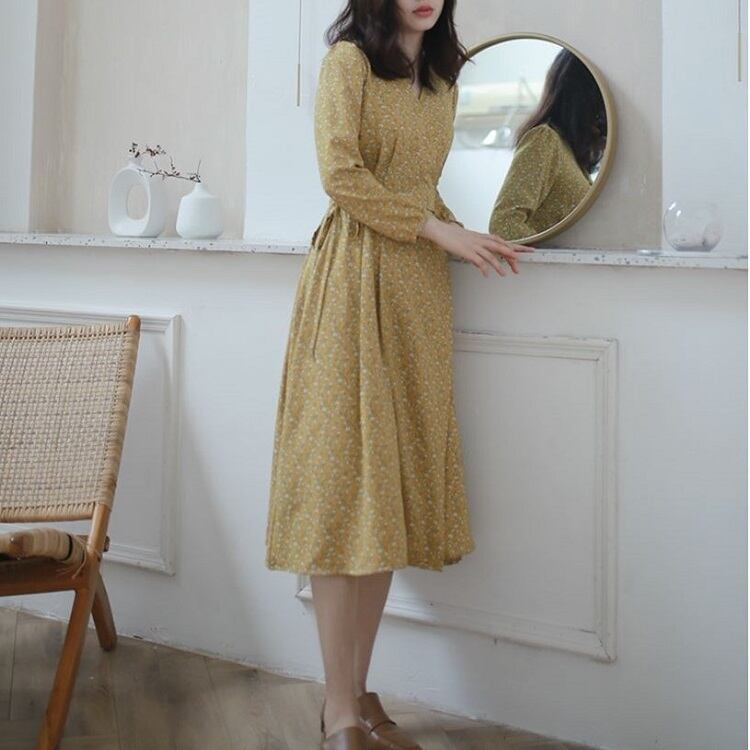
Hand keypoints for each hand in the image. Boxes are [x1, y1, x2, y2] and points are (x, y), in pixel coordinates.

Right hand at [420, 214, 534, 276]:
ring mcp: (474, 246)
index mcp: (484, 237)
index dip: (516, 247)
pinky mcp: (467, 251)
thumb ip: (478, 247)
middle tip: (520, 264)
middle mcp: (482, 240)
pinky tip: (487, 274)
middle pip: (501, 247)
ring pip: (491, 255)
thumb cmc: (454, 236)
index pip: (503, 242)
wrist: (441, 230)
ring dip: (498, 265)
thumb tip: (483, 257)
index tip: (527, 250)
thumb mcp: (469, 240)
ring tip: (504, 274)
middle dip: (512, 255)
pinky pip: (478, 261)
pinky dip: (483, 268)